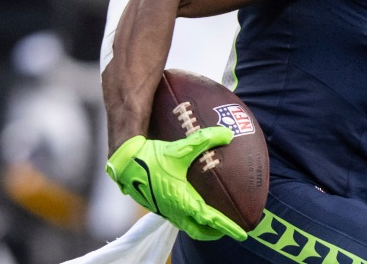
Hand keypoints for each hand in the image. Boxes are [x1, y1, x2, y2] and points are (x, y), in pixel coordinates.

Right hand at [106, 127, 247, 241]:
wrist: (124, 162)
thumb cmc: (150, 158)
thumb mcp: (180, 148)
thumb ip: (204, 139)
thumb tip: (228, 134)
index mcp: (180, 200)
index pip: (209, 219)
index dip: (227, 226)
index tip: (242, 234)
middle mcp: (173, 210)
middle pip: (199, 230)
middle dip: (216, 232)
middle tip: (230, 228)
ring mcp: (165, 210)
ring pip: (188, 226)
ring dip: (202, 227)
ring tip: (214, 221)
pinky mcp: (158, 205)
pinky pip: (179, 218)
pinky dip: (191, 219)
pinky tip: (194, 206)